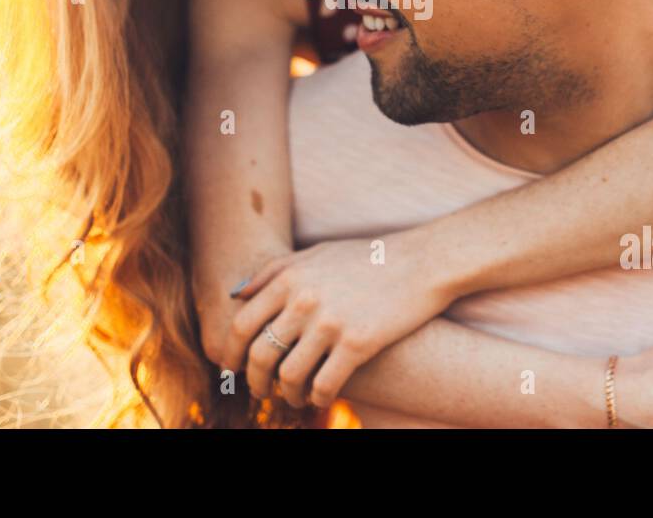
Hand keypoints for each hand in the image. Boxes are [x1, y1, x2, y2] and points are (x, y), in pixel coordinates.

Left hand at [223, 234, 453, 407]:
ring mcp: (330, 322)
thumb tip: (237, 295)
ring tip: (294, 397)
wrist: (422, 262)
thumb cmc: (367, 258)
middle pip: (260, 354)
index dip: (231, 354)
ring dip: (287, 394)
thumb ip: (274, 271)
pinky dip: (317, 398)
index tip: (233, 369)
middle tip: (260, 391)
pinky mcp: (358, 343)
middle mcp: (304, 299)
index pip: (242, 325)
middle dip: (255, 381)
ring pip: (290, 376)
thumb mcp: (316, 254)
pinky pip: (324, 385)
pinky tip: (320, 397)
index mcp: (290, 277)